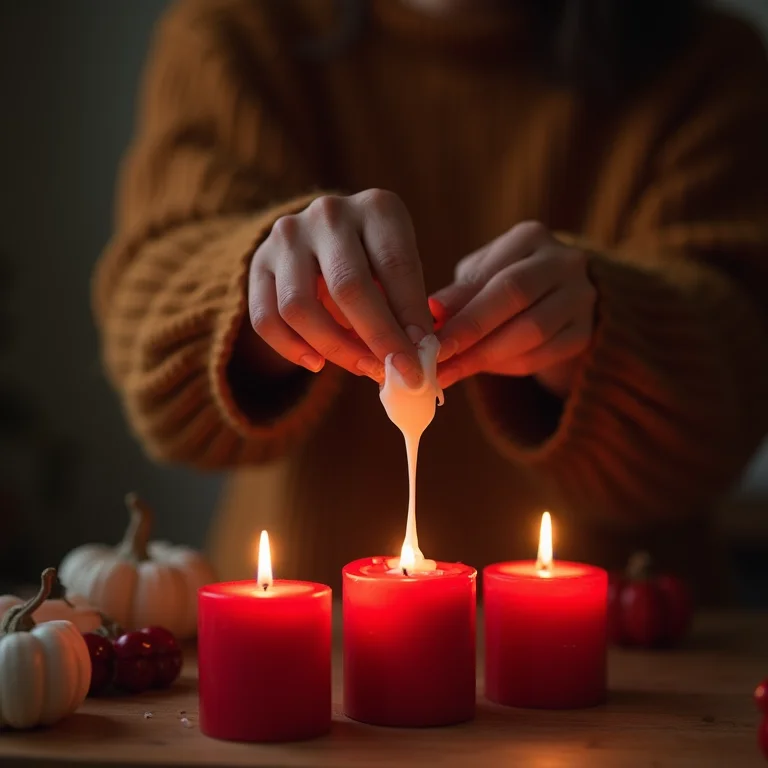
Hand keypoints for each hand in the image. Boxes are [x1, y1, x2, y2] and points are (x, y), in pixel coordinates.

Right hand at [248, 190, 432, 386]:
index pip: (396, 265)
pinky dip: (291, 349)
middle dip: (376, 338)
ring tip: (362, 369)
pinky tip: (317, 364)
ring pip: (299, 307)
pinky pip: (266, 318)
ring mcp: (288, 236)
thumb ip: (407, 308)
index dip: (409, 317)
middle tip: (395, 374)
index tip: (421, 359)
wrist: (322, 239)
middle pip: (348, 287)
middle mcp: (329, 214)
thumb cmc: (376, 262)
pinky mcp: (258, 262)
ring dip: (335, 349)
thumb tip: (418, 359)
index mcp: (377, 208)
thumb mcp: (400, 271)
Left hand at [431, 222, 595, 396]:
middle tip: (436, 359)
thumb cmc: (502, 283)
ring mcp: (581, 297)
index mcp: (530, 238)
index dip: (459, 310)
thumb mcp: (479, 278)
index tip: (425, 336)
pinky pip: (543, 356)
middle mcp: (564, 262)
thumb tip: (431, 310)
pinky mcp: (585, 332)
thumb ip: (460, 293)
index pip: (492, 276)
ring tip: (449, 372)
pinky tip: (478, 370)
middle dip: (471, 331)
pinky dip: (506, 366)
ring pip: (532, 332)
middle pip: (516, 296)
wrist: (555, 295)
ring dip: (484, 356)